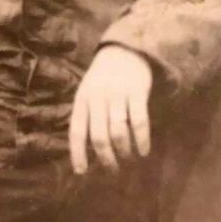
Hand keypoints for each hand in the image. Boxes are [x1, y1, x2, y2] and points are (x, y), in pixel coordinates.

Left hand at [69, 45, 152, 173]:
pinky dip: (141, 140)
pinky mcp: (137, 93)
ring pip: (118, 132)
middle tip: (112, 170)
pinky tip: (143, 150)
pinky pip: (139, 122)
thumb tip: (87, 151)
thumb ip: (87, 116)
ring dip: (124, 151)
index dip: (78, 153)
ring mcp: (117, 95)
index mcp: (82, 100)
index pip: (77, 131)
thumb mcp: (88, 93)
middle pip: (99, 137)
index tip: (82, 172)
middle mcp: (97, 98)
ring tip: (128, 158)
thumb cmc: (103, 78)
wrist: (125, 49)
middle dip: (106, 158)